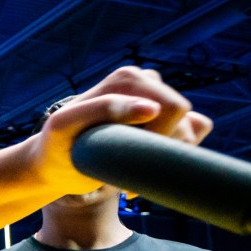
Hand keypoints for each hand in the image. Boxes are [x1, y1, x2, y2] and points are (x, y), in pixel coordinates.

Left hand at [28, 66, 214, 194]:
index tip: (126, 157)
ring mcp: (157, 100)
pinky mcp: (164, 119)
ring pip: (192, 131)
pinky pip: (195, 133)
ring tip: (127, 172)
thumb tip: (152, 107)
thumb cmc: (57, 144)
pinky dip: (175, 156)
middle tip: (124, 169)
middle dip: (161, 151)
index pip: (172, 108)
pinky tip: (144, 168)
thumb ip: (105, 109)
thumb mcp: (67, 125)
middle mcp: (146, 83)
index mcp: (127, 78)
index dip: (158, 138)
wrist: (55, 162)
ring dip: (164, 159)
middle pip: (187, 122)